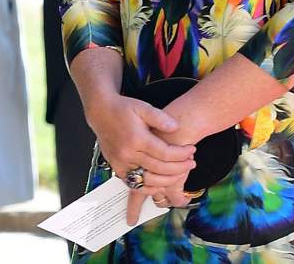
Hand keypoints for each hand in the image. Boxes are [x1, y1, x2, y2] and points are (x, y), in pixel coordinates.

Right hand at [83, 93, 195, 221]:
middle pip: (158, 168)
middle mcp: (128, 154)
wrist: (101, 113)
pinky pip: (134, 184)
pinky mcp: (117, 168)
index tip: (192, 149)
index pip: (164, 153)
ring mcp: (121, 163)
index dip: (181, 154)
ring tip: (181, 173)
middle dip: (179, 168)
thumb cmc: (124, 109)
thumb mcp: (144, 107)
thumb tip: (176, 127)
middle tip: (191, 163)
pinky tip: (161, 183)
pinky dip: (149, 187)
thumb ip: (161, 118)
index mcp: (137, 138)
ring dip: (167, 180)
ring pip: (148, 180)